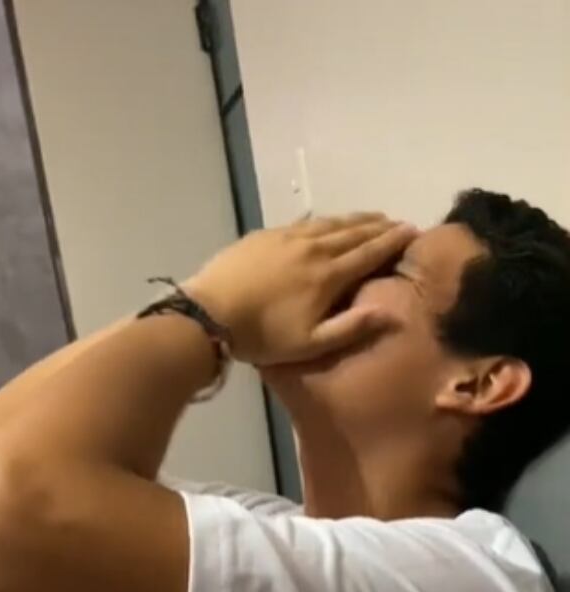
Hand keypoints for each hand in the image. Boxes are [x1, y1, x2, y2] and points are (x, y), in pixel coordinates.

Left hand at [183, 213, 417, 364]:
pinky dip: (323, 220)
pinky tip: (326, 220)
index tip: (413, 231)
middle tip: (397, 222)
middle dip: (379, 226)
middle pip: (354, 232)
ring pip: (329, 223)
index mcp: (328, 275)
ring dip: (354, 219)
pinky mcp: (264, 235)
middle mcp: (313, 249)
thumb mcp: (310, 343)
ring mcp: (287, 238)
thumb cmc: (261, 336)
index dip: (393, 242)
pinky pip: (303, 222)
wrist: (209, 313)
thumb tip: (392, 314)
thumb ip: (351, 327)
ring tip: (372, 217)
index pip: (370, 252)